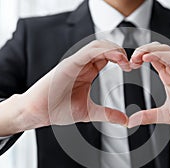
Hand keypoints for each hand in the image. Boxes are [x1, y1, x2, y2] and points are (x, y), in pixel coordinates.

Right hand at [0, 40, 130, 135]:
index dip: (121, 59)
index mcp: (87, 72)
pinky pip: (88, 51)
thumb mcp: (89, 112)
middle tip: (131, 64)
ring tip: (125, 61)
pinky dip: (103, 51)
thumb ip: (108, 114)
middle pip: (104, 48)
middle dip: (120, 52)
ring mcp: (75, 63)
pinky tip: (115, 59)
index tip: (131, 68)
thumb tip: (125, 120)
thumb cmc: (58, 110)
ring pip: (97, 45)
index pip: (106, 57)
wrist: (37, 113)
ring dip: (114, 50)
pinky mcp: (69, 64)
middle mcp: (82, 64)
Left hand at [128, 42, 169, 139]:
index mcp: (169, 76)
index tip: (128, 66)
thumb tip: (131, 121)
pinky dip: (160, 54)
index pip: (152, 59)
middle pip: (156, 50)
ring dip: (148, 50)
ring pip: (164, 49)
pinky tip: (148, 57)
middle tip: (129, 61)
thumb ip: (149, 116)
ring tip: (136, 57)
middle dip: (141, 51)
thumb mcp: (166, 115)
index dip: (138, 59)